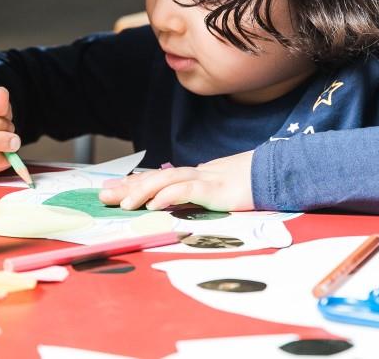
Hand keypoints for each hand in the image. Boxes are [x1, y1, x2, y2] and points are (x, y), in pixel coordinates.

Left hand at [98, 151, 255, 211]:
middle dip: (127, 187)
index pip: (156, 179)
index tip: (111, 191)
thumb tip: (175, 204)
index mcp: (192, 176)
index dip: (132, 184)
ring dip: (142, 192)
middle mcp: (193, 174)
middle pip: (154, 178)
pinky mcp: (214, 189)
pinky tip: (154, 204)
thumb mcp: (217, 192)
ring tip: (124, 204)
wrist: (274, 174)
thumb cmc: (248, 185)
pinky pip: (187, 190)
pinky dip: (168, 196)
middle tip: (104, 196)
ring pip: (166, 181)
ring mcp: (204, 179)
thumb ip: (197, 195)